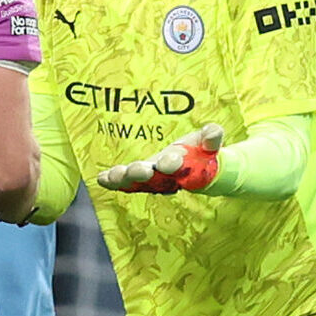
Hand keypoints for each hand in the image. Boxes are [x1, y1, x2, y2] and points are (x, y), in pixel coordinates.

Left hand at [96, 124, 223, 193]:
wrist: (196, 169)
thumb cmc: (201, 151)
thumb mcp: (209, 140)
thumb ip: (212, 136)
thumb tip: (214, 133)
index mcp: (183, 166)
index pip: (178, 165)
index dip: (173, 163)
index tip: (168, 162)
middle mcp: (165, 176)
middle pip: (152, 178)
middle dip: (143, 173)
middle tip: (138, 170)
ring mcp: (151, 178)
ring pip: (135, 182)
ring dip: (124, 178)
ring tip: (112, 175)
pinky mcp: (138, 178)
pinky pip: (124, 182)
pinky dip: (113, 181)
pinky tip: (101, 178)